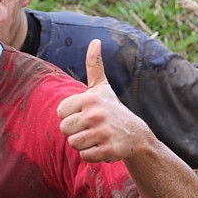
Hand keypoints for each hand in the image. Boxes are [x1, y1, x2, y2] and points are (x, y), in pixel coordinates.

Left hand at [57, 39, 149, 162]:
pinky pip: (85, 156)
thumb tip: (95, 40)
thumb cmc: (113, 109)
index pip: (60, 113)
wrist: (137, 135)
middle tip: (91, 128)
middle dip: (75, 131)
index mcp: (90, 98)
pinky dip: (92, 155)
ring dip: (83, 144)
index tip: (85, 114)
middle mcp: (96, 114)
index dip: (71, 116)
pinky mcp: (109, 150)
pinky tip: (103, 147)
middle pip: (64, 130)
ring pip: (73, 144)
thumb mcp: (102, 87)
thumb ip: (94, 65)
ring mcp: (103, 133)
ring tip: (97, 137)